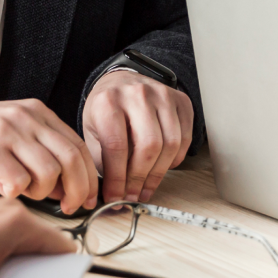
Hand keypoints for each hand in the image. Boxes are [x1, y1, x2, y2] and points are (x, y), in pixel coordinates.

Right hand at [0, 99, 96, 212]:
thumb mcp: (13, 143)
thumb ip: (42, 159)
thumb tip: (70, 188)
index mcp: (35, 112)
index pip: (76, 144)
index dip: (87, 176)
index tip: (87, 197)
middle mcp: (24, 117)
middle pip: (70, 158)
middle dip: (76, 190)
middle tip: (69, 206)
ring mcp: (5, 131)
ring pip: (48, 172)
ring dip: (40, 192)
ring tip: (21, 190)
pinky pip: (18, 181)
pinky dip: (14, 193)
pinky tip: (1, 187)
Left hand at [0, 197, 76, 277]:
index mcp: (18, 223)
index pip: (62, 247)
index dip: (64, 272)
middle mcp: (12, 212)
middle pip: (45, 247)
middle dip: (41, 271)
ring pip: (28, 245)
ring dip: (25, 266)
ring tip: (6, 277)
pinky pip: (11, 240)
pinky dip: (10, 258)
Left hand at [83, 69, 193, 202]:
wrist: (121, 81)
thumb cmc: (106, 108)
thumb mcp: (92, 131)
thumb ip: (101, 161)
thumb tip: (114, 194)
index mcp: (108, 101)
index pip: (117, 146)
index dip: (118, 178)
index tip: (117, 197)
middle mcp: (137, 95)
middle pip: (148, 146)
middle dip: (140, 178)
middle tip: (134, 195)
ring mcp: (162, 95)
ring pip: (170, 144)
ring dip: (159, 173)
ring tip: (147, 186)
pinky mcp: (181, 101)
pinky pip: (185, 138)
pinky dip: (175, 159)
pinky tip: (162, 166)